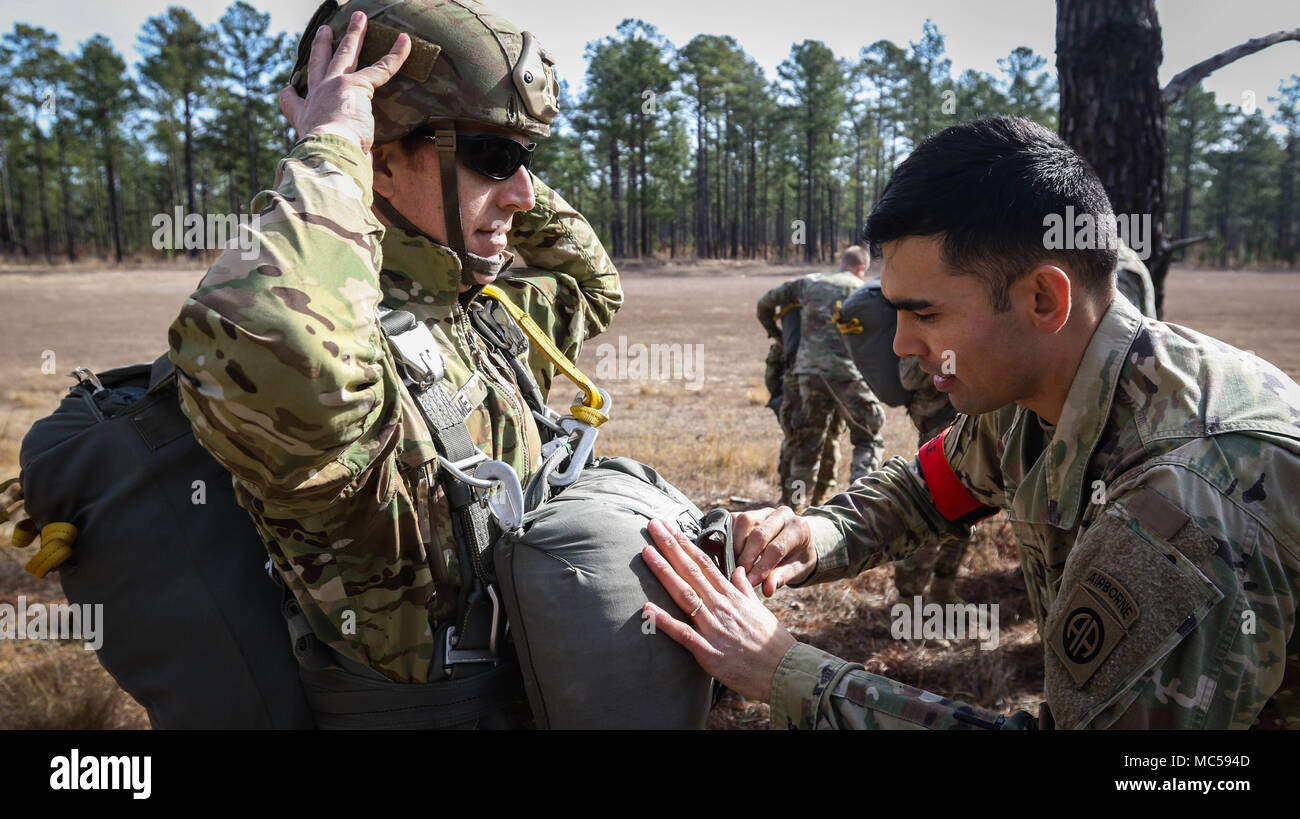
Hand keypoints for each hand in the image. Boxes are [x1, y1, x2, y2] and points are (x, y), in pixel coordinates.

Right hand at [278, 11, 411, 152]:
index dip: (291, 95)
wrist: (329, 152)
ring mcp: (335, 85)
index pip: (292, 102)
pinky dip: (396, 55)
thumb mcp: (329, 160)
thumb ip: (344, 161)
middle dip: (322, 46)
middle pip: (320, 64)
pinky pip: (381, 67)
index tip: (289, 90)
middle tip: (324, 31)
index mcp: (306, 116)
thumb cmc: (328, 161)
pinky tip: (405, 41)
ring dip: (354, 34)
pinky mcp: (357, 84)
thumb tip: (365, 178)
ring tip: (360, 18)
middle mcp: (317, 96)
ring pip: (346, 53)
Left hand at [641, 520, 795, 702]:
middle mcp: (722, 607)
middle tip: (652, 526)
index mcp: (732, 597)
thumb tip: (737, 571)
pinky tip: (647, 607)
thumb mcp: (759, 610)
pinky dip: (665, 621)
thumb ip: (744, 589)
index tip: (669, 527)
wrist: (786, 672)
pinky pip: (684, 635)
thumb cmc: (772, 643)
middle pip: (692, 571)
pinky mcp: (710, 653)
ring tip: (646, 553)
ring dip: (665, 573)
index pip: (704, 563)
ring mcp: (715, 629)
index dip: (685, 544)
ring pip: (686, 595)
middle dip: (670, 547)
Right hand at [733, 506, 815, 594]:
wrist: (799, 542)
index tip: (751, 582)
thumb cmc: (798, 558)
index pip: (777, 548)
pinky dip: (729, 535)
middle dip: (747, 556)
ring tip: (736, 563)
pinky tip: (730, 552)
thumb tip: (767, 589)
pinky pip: (735, 518)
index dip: (762, 566)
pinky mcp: (751, 512)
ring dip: (735, 544)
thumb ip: (782, 578)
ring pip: (744, 521)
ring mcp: (765, 511)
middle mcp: (782, 515)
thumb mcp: (797, 570)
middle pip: (759, 533)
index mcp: (798, 529)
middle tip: (740, 574)